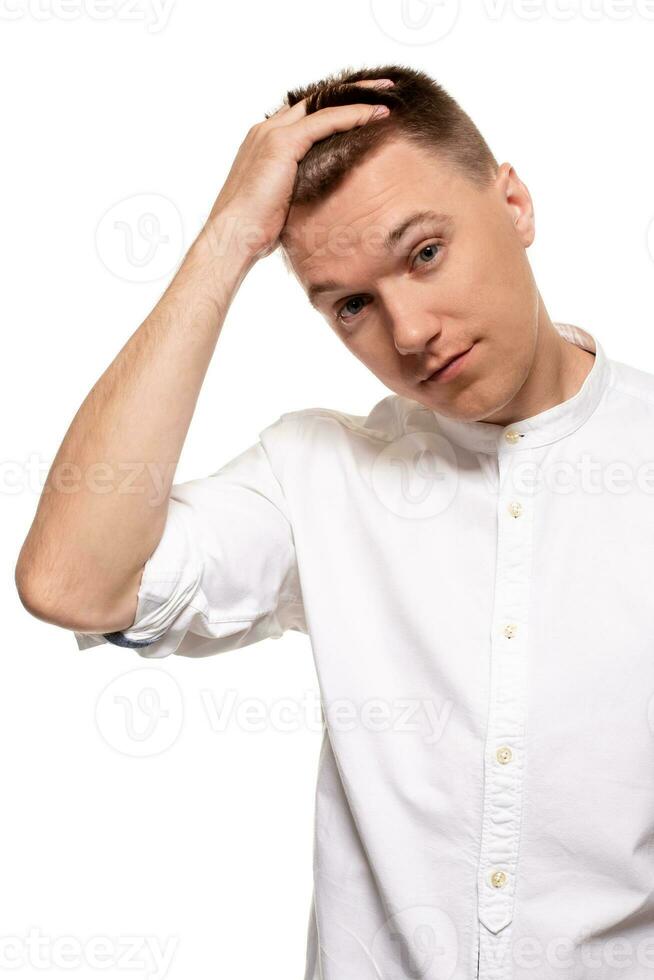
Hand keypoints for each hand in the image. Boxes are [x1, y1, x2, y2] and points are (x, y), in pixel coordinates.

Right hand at [205, 78, 393, 263]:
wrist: (234, 236)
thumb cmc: (255, 231)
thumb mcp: (282, 203)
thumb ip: (299, 189)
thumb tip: (324, 201)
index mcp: (263, 142)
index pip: (303, 114)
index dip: (334, 107)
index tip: (362, 106)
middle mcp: (266, 130)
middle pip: (314, 100)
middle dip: (349, 92)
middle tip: (382, 89)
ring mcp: (273, 134)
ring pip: (323, 103)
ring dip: (358, 96)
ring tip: (388, 94)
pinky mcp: (282, 144)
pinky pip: (326, 120)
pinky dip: (354, 114)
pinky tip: (378, 114)